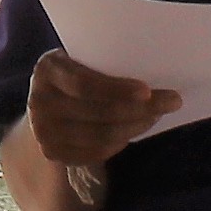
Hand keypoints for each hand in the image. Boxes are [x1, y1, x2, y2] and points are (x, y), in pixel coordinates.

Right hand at [27, 51, 180, 172]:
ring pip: (100, 136)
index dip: (117, 90)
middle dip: (139, 110)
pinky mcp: (52, 152)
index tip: (148, 91)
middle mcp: (39, 101)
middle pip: (97, 114)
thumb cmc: (75, 72)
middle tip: (170, 101)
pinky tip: (133, 131)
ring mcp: (43, 131)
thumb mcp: (79, 58)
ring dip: (135, 127)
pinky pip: (94, 153)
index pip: (85, 85)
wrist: (45, 100)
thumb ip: (102, 63)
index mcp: (48, 69)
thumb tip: (154, 70)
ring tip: (156, 116)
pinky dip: (119, 143)